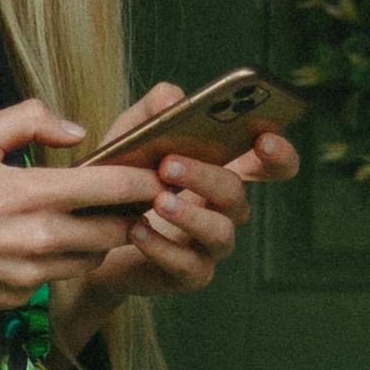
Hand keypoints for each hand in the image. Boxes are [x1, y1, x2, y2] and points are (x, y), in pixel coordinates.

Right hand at [0, 96, 169, 337]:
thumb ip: (31, 120)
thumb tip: (78, 132)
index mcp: (33, 193)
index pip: (114, 188)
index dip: (144, 181)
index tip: (156, 174)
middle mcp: (40, 238)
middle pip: (116, 230)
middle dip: (126, 215)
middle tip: (123, 201)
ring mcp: (32, 274)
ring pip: (92, 258)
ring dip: (96, 240)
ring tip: (80, 221)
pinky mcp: (20, 298)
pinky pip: (58, 279)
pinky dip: (59, 263)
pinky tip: (37, 246)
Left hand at [59, 118, 296, 341]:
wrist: (91, 236)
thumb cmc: (123, 180)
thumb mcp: (130, 138)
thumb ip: (150, 112)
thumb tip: (172, 96)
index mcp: (225, 171)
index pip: (272, 164)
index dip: (278, 153)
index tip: (262, 139)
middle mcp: (226, 209)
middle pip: (237, 193)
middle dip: (207, 176)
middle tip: (169, 164)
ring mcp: (212, 244)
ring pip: (221, 232)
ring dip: (189, 215)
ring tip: (156, 200)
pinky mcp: (191, 273)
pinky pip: (188, 265)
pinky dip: (162, 248)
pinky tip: (137, 230)